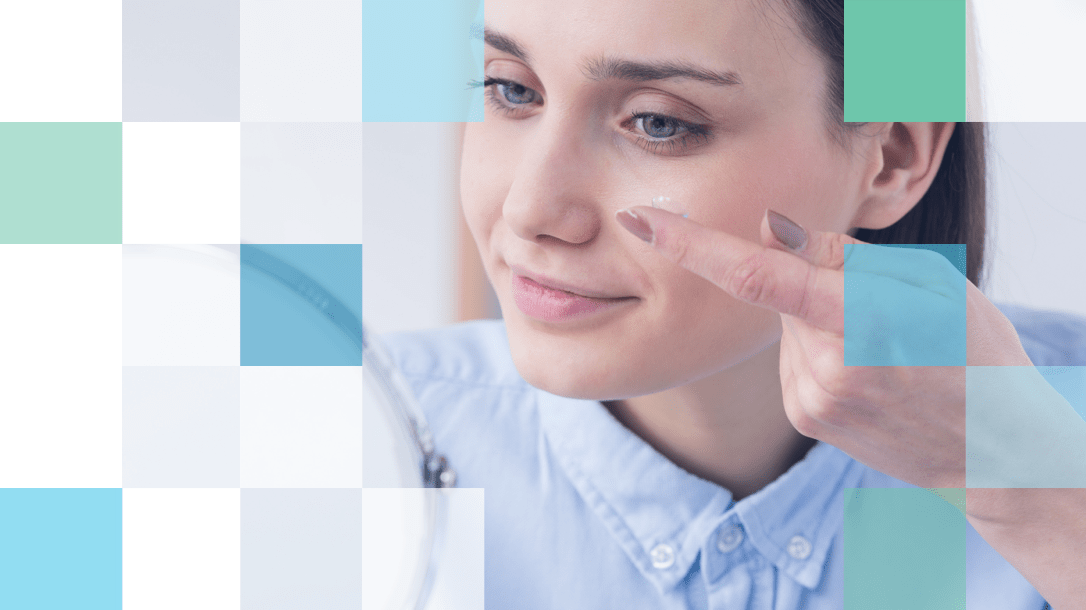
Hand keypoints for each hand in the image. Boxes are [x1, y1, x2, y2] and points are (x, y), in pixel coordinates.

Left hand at [614, 205, 1046, 492]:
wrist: (993, 449)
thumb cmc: (973, 352)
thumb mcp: (931, 282)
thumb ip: (840, 255)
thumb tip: (768, 227)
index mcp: (859, 321)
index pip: (756, 275)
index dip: (692, 245)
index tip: (641, 219)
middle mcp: (824, 366)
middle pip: (780, 293)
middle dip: (809, 281)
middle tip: (876, 305)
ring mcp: (810, 399)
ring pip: (786, 326)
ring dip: (815, 317)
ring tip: (882, 345)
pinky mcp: (805, 416)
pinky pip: (793, 357)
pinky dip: (818, 347)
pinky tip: (865, 368)